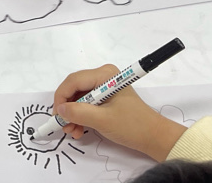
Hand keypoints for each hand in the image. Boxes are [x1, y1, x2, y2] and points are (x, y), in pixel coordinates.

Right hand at [52, 64, 185, 161]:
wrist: (154, 138)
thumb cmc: (132, 126)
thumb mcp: (102, 120)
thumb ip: (78, 113)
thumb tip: (60, 110)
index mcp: (105, 75)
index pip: (74, 81)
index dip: (62, 97)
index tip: (57, 115)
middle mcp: (103, 76)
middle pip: (75, 88)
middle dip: (67, 108)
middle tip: (64, 125)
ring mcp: (104, 87)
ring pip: (79, 97)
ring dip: (73, 115)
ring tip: (73, 131)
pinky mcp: (105, 97)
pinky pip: (86, 103)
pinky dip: (81, 116)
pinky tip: (79, 129)